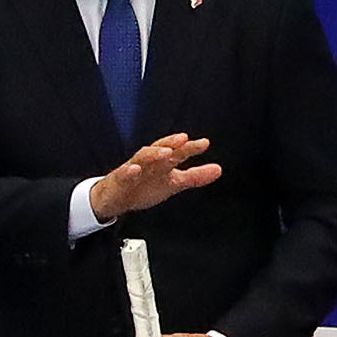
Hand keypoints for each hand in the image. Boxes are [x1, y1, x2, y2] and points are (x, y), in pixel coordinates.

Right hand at [90, 134, 220, 223]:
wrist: (117, 197)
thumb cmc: (145, 185)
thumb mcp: (174, 182)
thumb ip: (195, 176)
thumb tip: (218, 169)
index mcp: (163, 162)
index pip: (178, 151)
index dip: (190, 147)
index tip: (204, 144)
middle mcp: (149, 161)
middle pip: (160, 148)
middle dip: (171, 143)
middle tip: (183, 139)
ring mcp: (134, 169)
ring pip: (143, 157)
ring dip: (154, 153)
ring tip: (166, 152)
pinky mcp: (120, 179)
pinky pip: (124, 173)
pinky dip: (129, 171)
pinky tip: (135, 169)